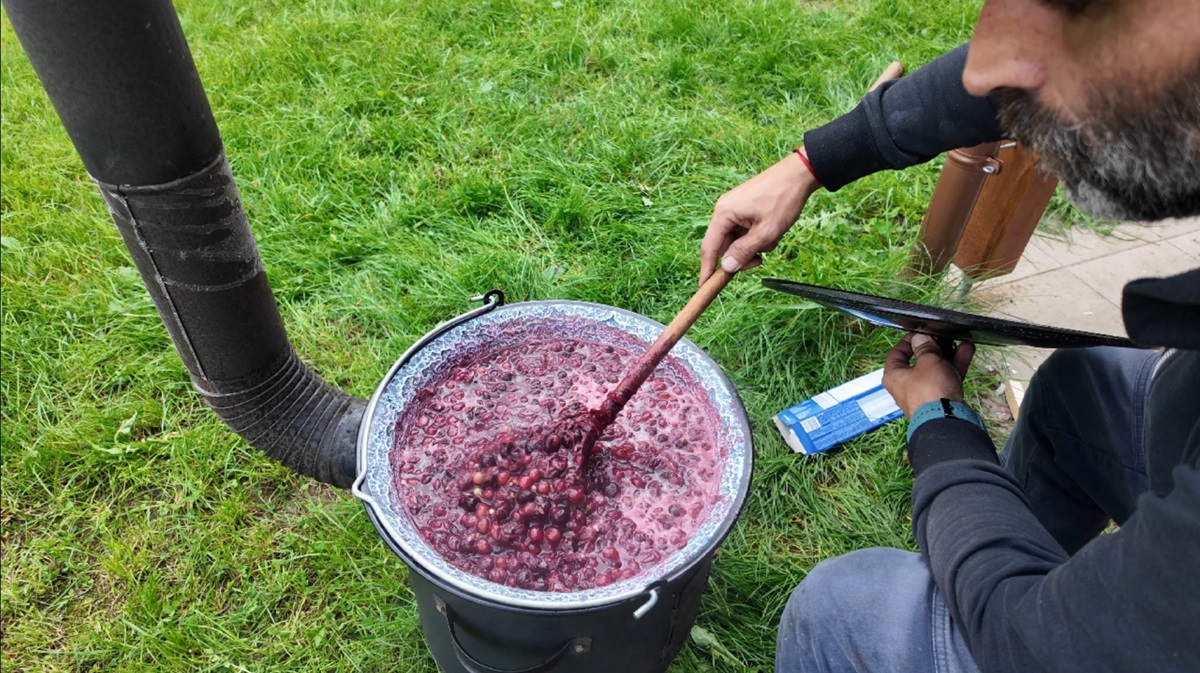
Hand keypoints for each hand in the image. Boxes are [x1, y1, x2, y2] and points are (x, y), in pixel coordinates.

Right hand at [699, 148, 820, 284]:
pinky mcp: (744, 208)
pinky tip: (771, 230)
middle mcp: (724, 210)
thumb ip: (744, 251)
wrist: (799, 174)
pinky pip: (744, 230)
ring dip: (753, 245)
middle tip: (761, 260)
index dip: (707, 269)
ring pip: (736, 239)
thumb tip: (726, 268)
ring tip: (772, 237)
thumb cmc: (782, 199)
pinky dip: (757, 236)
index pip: (709, 247)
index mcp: (724, 214)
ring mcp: (734, 208)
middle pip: (724, 245)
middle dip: (742, 255)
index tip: (705, 286)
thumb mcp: (766, 232)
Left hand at [882, 333, 975, 416]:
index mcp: (894, 376)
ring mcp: (924, 393)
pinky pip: (946, 378)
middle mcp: (906, 385)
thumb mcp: (928, 362)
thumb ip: (925, 347)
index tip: (922, 333)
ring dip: (949, 355)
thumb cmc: (930, 390)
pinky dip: (955, 366)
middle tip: (945, 337)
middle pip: (919, 361)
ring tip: (962, 341)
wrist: (947, 420)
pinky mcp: (939, 399)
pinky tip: (967, 351)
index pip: (897, 353)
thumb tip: (920, 338)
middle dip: (935, 347)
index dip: (909, 341)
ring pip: (936, 369)